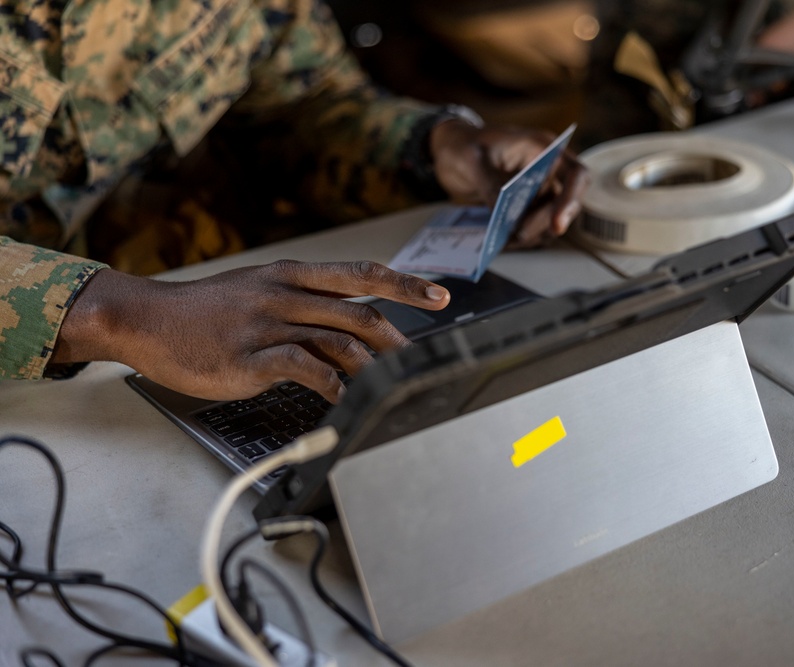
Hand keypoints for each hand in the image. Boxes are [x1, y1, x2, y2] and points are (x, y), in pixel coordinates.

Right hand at [50, 261, 450, 402]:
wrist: (151, 320)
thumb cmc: (210, 310)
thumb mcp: (261, 288)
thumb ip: (307, 302)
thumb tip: (352, 324)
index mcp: (292, 275)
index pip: (362, 274)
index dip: (406, 285)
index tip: (440, 296)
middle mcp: (286, 295)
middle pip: (360, 312)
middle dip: (398, 339)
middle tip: (420, 360)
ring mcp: (269, 325)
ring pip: (339, 342)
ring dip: (372, 367)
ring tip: (391, 385)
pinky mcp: (251, 358)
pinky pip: (306, 369)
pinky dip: (333, 387)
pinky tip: (344, 399)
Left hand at [429, 119, 589, 247]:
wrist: (451, 151)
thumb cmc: (464, 144)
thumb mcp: (472, 159)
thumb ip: (489, 184)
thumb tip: (503, 216)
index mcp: (542, 148)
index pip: (575, 174)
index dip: (571, 199)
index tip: (557, 224)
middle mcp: (546, 170)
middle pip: (564, 203)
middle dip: (544, 223)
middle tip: (519, 235)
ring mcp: (537, 189)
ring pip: (549, 220)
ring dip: (532, 234)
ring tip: (506, 241)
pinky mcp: (525, 206)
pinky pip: (532, 226)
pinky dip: (520, 237)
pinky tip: (501, 241)